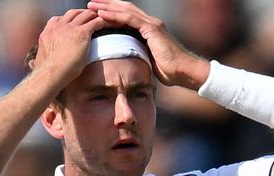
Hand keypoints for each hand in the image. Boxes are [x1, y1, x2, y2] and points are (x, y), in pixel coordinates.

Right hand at [32, 9, 108, 87]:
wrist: (51, 73)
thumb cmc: (47, 72)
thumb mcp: (38, 61)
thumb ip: (37, 59)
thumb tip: (32, 63)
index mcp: (48, 31)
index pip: (59, 19)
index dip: (68, 20)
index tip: (74, 23)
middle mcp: (58, 26)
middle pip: (73, 13)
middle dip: (82, 13)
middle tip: (90, 17)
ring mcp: (70, 28)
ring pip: (85, 14)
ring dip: (93, 15)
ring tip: (100, 18)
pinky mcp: (82, 32)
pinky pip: (95, 22)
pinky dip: (101, 21)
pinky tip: (106, 24)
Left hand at [87, 0, 208, 88]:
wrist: (183, 71)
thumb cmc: (170, 71)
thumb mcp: (150, 60)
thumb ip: (140, 54)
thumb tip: (128, 60)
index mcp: (149, 29)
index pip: (128, 15)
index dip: (112, 12)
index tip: (96, 12)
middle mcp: (151, 23)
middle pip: (124, 8)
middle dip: (106, 5)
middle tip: (90, 3)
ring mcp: (152, 24)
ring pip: (125, 10)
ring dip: (106, 7)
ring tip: (91, 5)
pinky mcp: (152, 29)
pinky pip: (130, 18)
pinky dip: (115, 15)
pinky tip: (102, 14)